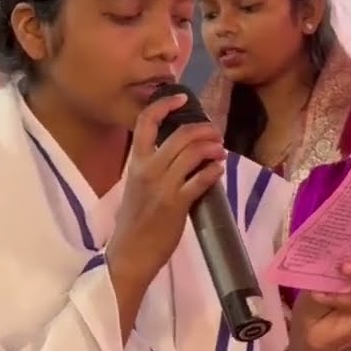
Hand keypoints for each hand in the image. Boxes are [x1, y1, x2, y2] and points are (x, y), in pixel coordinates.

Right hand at [106, 93, 226, 284]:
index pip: (145, 122)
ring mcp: (163, 186)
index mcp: (135, 162)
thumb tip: (179, 151)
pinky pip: (202, 179)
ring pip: (193, 153)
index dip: (164, 104)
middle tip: (215, 132)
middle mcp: (147, 169)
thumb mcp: (136, 185)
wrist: (130, 252)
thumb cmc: (134, 220)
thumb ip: (153, 166)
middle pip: (180, 135)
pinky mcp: (177, 203)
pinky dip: (214, 170)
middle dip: (204, 129)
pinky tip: (218, 169)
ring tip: (220, 149)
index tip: (181, 97)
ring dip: (213, 147)